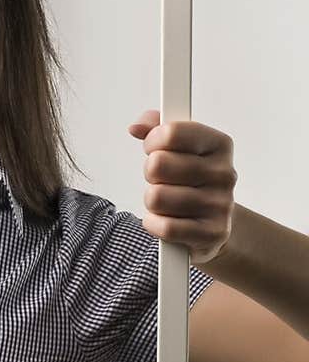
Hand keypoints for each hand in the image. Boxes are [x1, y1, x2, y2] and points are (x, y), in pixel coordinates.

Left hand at [127, 109, 237, 264]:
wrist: (215, 222)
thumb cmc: (191, 179)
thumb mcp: (179, 147)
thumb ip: (155, 128)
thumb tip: (136, 127)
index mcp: (219, 144)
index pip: (171, 133)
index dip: (152, 141)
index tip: (154, 149)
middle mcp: (224, 173)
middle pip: (158, 165)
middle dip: (150, 173)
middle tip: (162, 179)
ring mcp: (221, 204)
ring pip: (156, 197)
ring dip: (152, 202)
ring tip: (167, 201)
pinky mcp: (212, 233)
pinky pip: (164, 227)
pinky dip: (155, 224)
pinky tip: (166, 220)